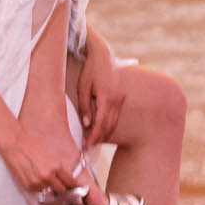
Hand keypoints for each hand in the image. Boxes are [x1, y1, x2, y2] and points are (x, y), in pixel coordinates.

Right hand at [0, 126, 82, 200]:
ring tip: (45, 178)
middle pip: (61, 190)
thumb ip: (58, 167)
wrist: (15, 144)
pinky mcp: (28, 185)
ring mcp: (37, 182)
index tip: (71, 184)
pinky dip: (39, 187)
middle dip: (62, 187)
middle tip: (60, 183)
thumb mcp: (51, 154)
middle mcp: (47, 176)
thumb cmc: (31, 145)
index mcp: (56, 167)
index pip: (70, 182)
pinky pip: (38, 191)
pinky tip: (36, 178)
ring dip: (49, 187)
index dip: (71, 184)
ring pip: (49, 192)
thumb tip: (65, 175)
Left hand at [75, 31, 126, 146]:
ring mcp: (121, 98)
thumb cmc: (90, 71)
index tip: (86, 146)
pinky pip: (115, 116)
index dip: (93, 137)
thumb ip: (85, 107)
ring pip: (113, 122)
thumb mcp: (82, 88)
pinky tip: (101, 130)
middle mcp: (116, 99)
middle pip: (108, 125)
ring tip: (93, 142)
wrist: (102, 56)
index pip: (100, 123)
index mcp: (106, 97)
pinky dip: (108, 125)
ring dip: (104, 133)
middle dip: (98, 138)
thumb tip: (87, 124)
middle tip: (87, 147)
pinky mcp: (121, 97)